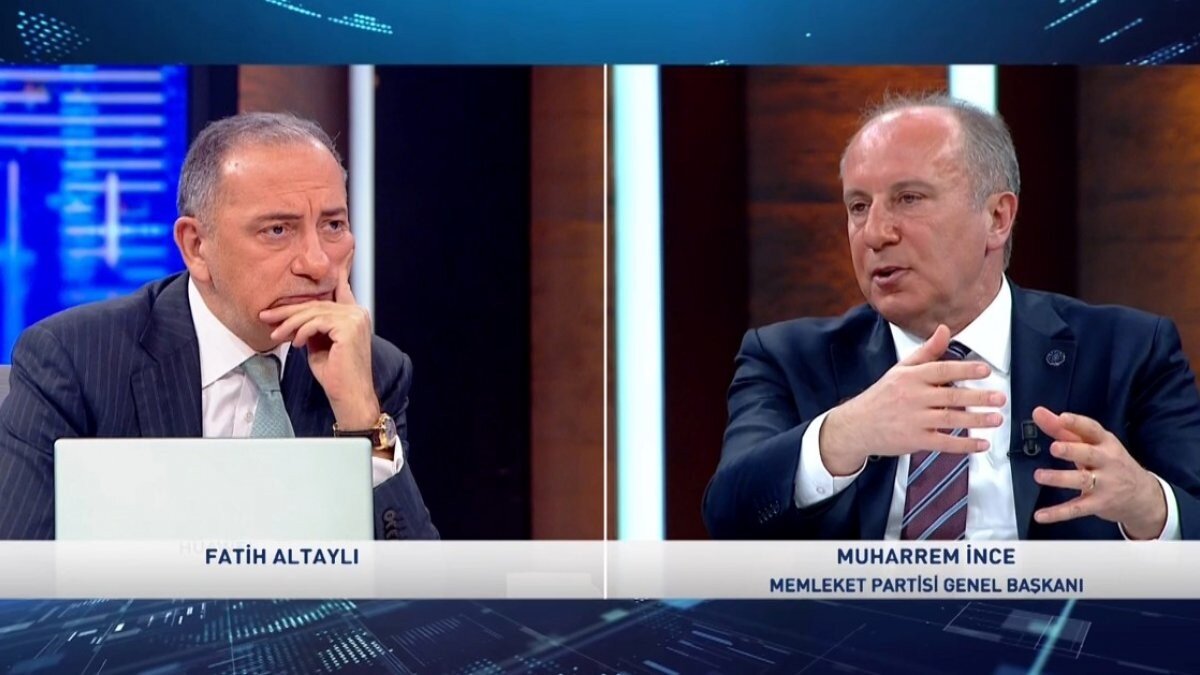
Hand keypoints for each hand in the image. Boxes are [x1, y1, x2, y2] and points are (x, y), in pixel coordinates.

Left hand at [259, 267, 379, 428]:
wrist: (350, 396)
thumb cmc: (336, 375)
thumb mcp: (320, 346)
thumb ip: (314, 328)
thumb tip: (296, 319)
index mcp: (355, 315)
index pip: (338, 290)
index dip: (328, 278)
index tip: (311, 269)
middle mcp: (358, 313)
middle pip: (316, 303)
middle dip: (288, 310)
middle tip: (266, 316)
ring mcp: (355, 319)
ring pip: (313, 312)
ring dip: (289, 323)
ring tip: (275, 334)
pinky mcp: (349, 327)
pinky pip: (317, 322)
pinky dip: (301, 331)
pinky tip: (294, 342)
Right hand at [819, 324, 1005, 474]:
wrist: (856, 426)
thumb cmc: (882, 396)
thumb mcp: (900, 369)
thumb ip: (926, 351)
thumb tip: (944, 329)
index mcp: (910, 377)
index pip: (941, 370)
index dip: (964, 369)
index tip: (985, 370)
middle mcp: (912, 397)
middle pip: (951, 395)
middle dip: (978, 397)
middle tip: (999, 397)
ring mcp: (914, 420)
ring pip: (950, 419)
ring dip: (976, 420)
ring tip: (996, 419)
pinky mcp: (915, 440)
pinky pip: (944, 443)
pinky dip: (964, 444)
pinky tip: (981, 443)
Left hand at [1032, 407, 1166, 538]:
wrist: (1143, 496)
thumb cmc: (1110, 463)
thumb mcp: (1093, 444)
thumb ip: (1063, 430)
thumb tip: (1038, 412)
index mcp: (1105, 443)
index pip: (1092, 430)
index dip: (1077, 423)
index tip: (1062, 418)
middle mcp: (1106, 461)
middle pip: (1089, 454)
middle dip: (1072, 450)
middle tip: (1054, 448)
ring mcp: (1104, 484)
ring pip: (1081, 480)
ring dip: (1060, 478)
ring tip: (1039, 476)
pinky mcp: (1098, 504)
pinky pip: (1077, 508)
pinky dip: (1058, 513)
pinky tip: (1040, 515)